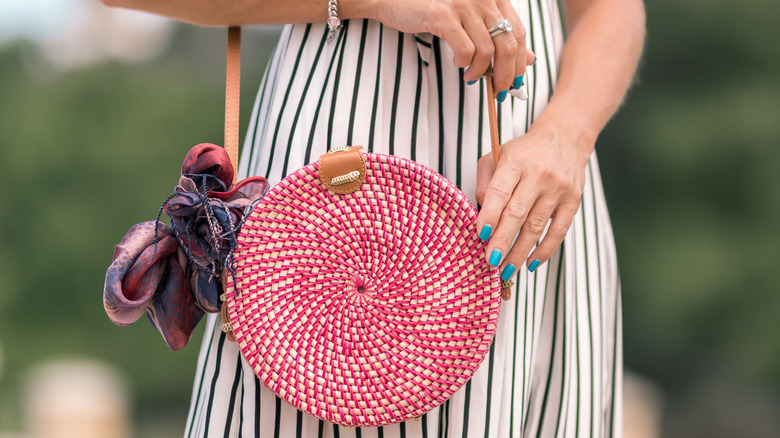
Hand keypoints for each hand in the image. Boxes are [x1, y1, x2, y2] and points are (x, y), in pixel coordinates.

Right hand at [370, 0, 534, 94]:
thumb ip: (500, 36)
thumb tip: (529, 59)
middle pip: (508, 43)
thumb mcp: (473, 21)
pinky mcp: (444, 14)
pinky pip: (465, 49)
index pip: (518, 33)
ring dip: (480, 71)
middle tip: (498, 91)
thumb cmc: (435, 10)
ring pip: (487, 50)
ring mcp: (464, 4)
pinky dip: (464, 62)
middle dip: (505, 74)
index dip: (520, 62)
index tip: (515, 82)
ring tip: (471, 78)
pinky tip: (458, 63)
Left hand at [474, 123, 591, 276]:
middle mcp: (538, 174)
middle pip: (518, 213)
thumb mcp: (498, 156)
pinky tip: (531, 263)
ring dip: (520, 252)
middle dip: (503, 240)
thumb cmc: (524, 152)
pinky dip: (545, 250)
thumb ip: (485, 182)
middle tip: (490, 262)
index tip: (481, 235)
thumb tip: (480, 213)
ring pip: (537, 226)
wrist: (565, 138)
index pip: (500, 191)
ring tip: (506, 270)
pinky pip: (559, 230)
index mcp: (516, 161)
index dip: (490, 215)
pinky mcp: (573, 200)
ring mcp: (558, 189)